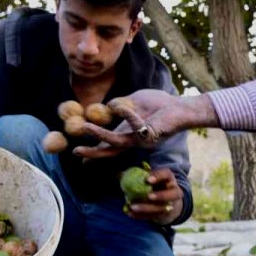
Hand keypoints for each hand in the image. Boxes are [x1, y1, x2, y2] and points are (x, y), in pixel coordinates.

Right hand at [72, 90, 216, 158]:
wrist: (180, 106)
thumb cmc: (160, 104)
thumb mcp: (135, 101)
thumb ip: (121, 104)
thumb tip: (108, 106)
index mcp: (128, 133)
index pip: (108, 145)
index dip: (94, 149)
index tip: (78, 154)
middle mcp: (133, 140)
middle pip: (110, 151)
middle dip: (92, 153)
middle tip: (76, 152)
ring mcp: (141, 139)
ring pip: (116, 142)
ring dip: (100, 136)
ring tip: (85, 127)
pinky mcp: (150, 134)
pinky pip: (135, 125)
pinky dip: (127, 114)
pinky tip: (120, 107)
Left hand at [125, 168, 183, 224]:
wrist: (166, 200)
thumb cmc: (154, 184)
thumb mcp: (149, 177)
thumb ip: (136, 174)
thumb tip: (119, 174)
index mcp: (168, 178)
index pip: (166, 174)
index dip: (158, 177)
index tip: (147, 179)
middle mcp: (173, 191)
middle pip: (173, 194)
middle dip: (161, 195)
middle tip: (148, 196)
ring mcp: (170, 204)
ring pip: (161, 208)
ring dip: (147, 208)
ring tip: (133, 207)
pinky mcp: (163, 214)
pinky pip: (153, 216)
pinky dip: (141, 215)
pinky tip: (130, 213)